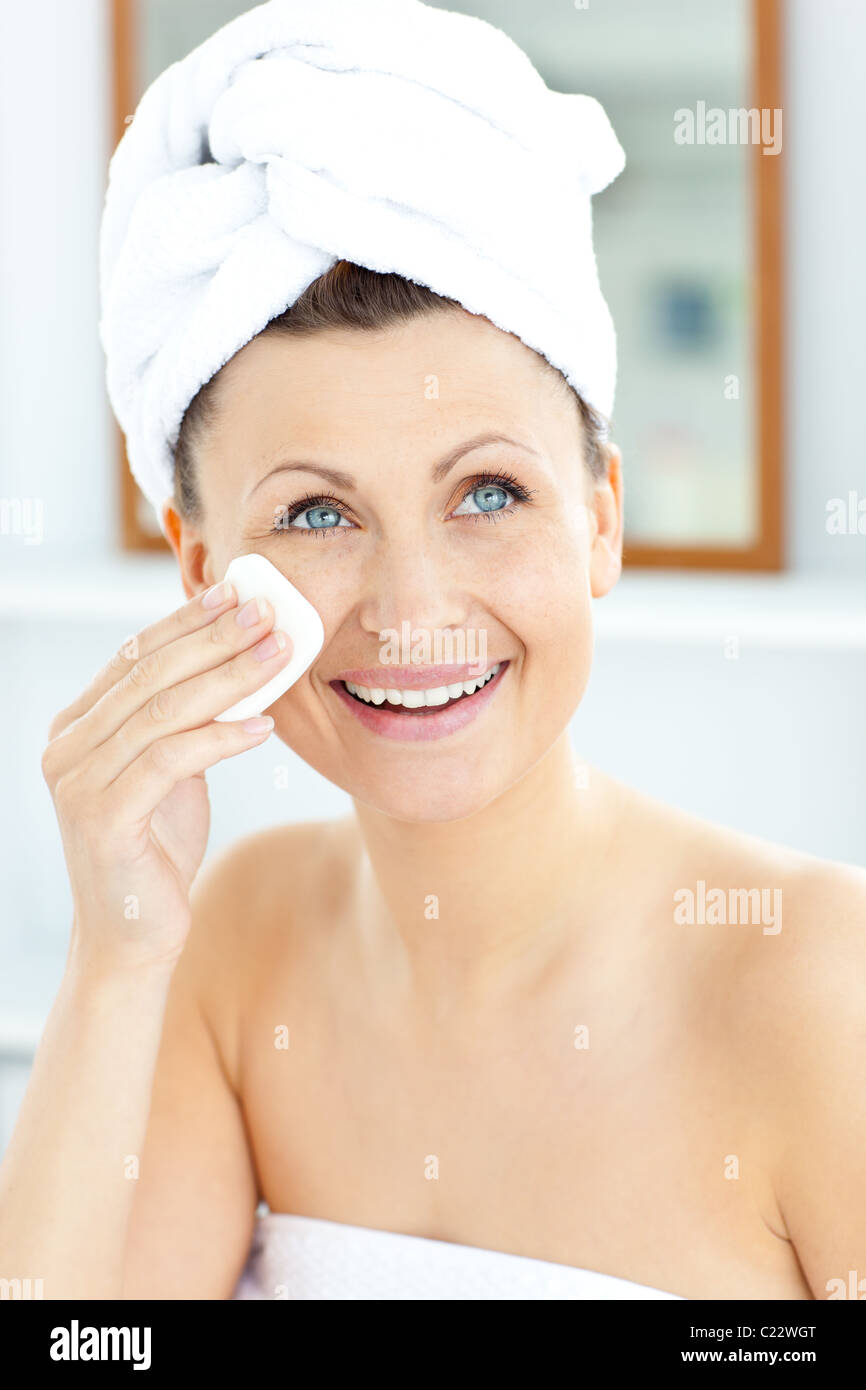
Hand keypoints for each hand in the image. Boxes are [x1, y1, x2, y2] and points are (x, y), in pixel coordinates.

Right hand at [41, 580, 291, 971]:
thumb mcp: (172, 770)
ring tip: (279, 654)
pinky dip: (221, 738)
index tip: (237, 592)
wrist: (132, 936)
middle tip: (267, 612)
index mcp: (77, 726)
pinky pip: (171, 760)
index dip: (186, 620)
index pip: (134, 656)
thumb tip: (238, 661)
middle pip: (149, 675)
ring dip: (228, 677)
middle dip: (214, 638)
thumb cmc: (156, 848)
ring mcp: (78, 782)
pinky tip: (264, 725)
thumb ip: (185, 721)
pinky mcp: (103, 817)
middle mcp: (67, 747)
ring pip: (162, 712)